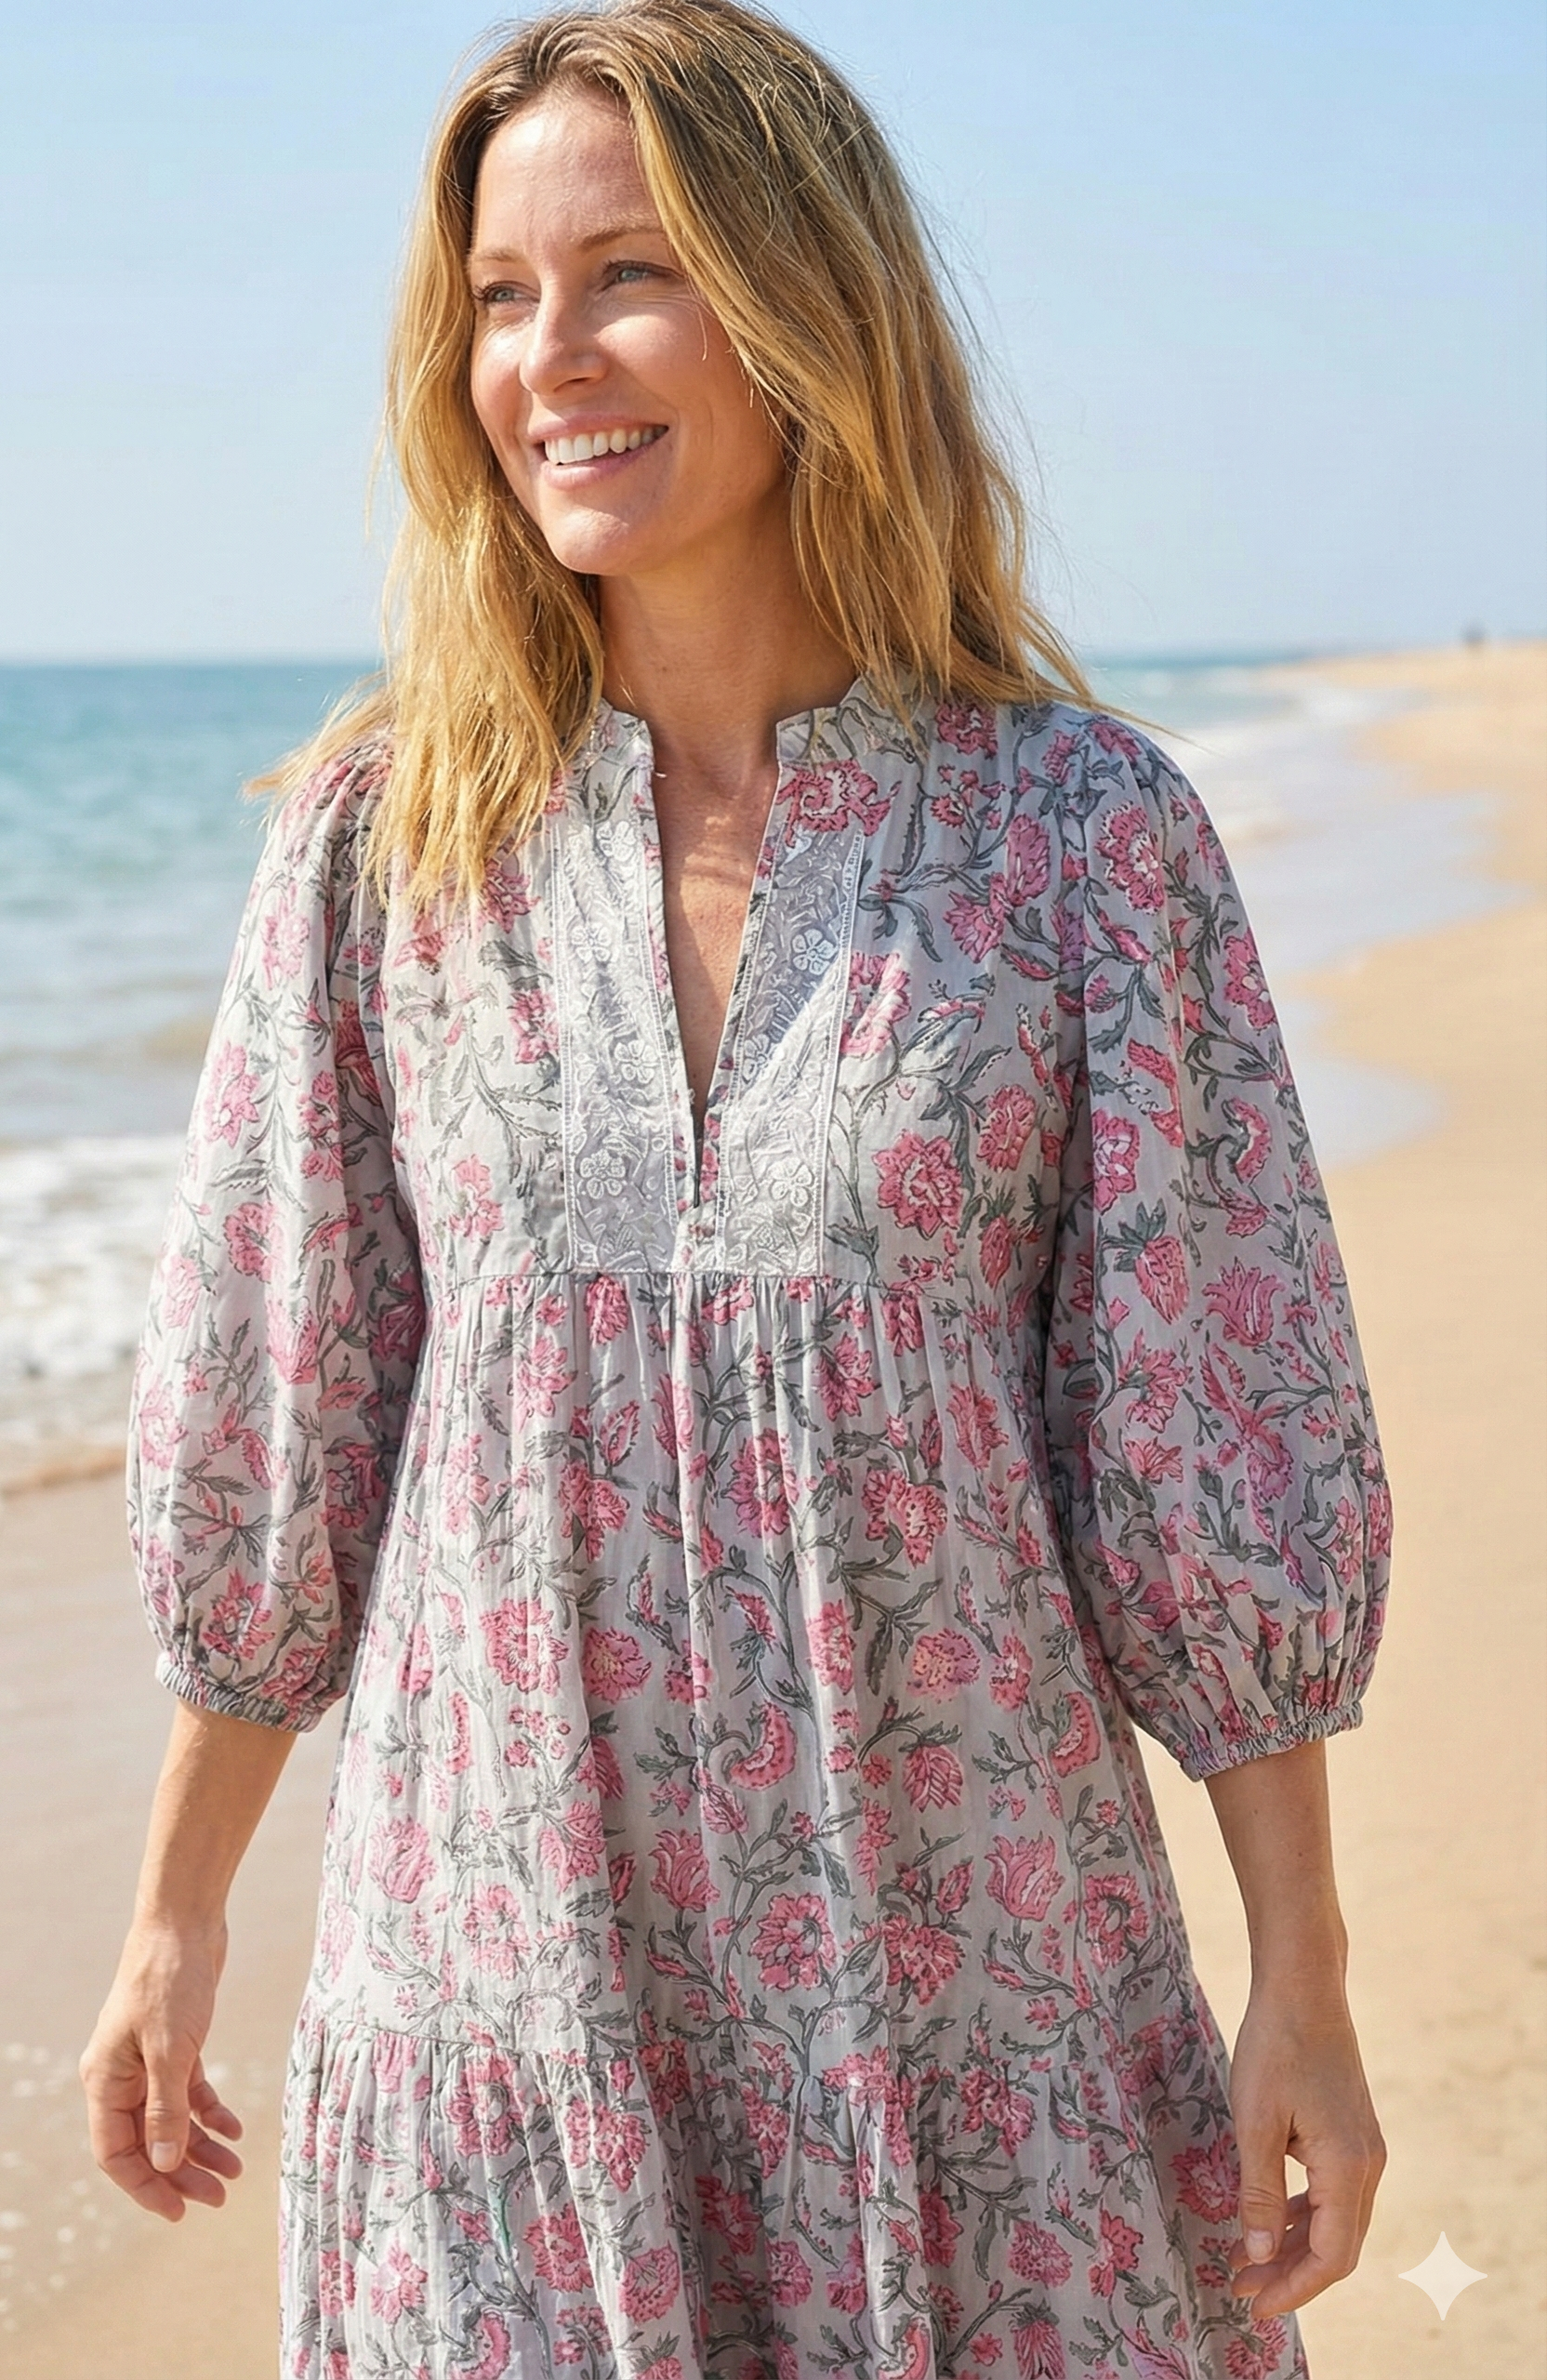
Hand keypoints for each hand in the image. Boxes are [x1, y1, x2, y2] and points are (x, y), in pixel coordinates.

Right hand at [79, 1918, 244, 2221]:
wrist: (185, 1921)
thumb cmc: (169, 1980)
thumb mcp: (170, 2048)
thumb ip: (166, 2109)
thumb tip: (162, 2166)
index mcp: (105, 2081)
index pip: (117, 2154)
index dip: (145, 2187)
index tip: (179, 2213)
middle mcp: (121, 2076)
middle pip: (147, 2143)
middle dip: (181, 2174)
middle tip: (219, 2198)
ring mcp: (148, 2061)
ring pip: (172, 2121)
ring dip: (201, 2147)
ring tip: (235, 2171)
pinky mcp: (175, 2045)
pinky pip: (189, 2093)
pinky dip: (211, 2112)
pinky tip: (235, 2129)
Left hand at [1225, 1984, 1385, 2319]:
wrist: (1303, 1986)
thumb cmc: (1274, 2046)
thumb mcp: (1254, 2121)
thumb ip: (1258, 2192)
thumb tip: (1258, 2254)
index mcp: (1347, 2167)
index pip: (1331, 2257)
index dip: (1294, 2289)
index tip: (1254, 2306)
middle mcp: (1367, 2165)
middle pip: (1336, 2246)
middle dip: (1289, 2275)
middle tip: (1240, 2289)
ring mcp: (1364, 2149)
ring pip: (1334, 2222)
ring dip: (1293, 2247)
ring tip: (1245, 2262)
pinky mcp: (1352, 2134)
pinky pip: (1331, 2194)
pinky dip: (1301, 2215)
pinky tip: (1267, 2220)